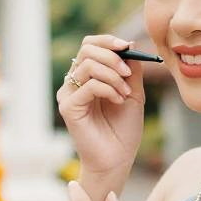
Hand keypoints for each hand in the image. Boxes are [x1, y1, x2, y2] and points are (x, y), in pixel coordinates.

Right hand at [56, 34, 144, 178]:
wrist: (118, 158)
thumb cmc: (124, 129)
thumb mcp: (133, 92)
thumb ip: (130, 69)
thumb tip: (129, 45)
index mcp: (87, 76)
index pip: (90, 45)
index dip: (108, 41)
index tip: (127, 46)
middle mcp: (74, 82)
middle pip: (86, 49)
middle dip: (112, 56)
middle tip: (128, 73)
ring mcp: (68, 94)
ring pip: (88, 65)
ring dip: (113, 75)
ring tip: (125, 92)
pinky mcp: (68, 107)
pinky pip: (89, 85)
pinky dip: (109, 89)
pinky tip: (118, 101)